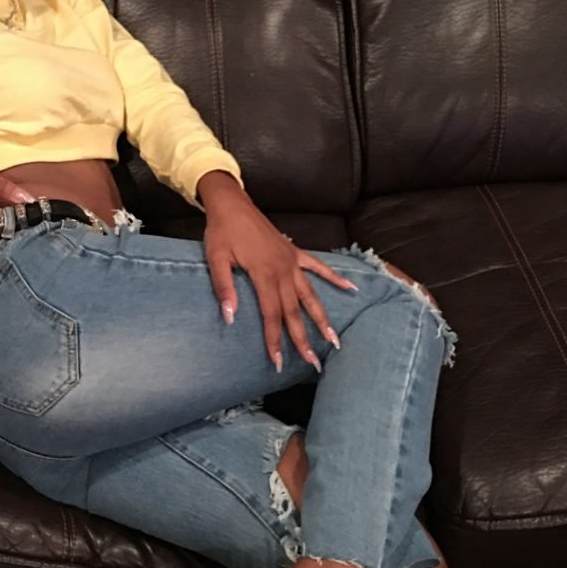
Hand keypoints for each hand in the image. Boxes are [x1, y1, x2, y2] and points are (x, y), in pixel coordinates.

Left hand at [197, 171, 356, 371]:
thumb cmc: (221, 232)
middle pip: (295, 312)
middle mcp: (283, 271)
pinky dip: (334, 278)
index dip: (275, 340)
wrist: (232, 204)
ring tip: (335, 340)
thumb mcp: (216, 259)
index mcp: (263, 275)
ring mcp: (292, 261)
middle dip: (304, 340)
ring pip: (311, 295)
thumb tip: (229, 318)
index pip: (272, 315)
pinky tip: (351, 288)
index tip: (278, 362)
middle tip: (314, 364)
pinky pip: (319, 267)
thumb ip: (224, 288)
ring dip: (323, 319)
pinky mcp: (295, 252)